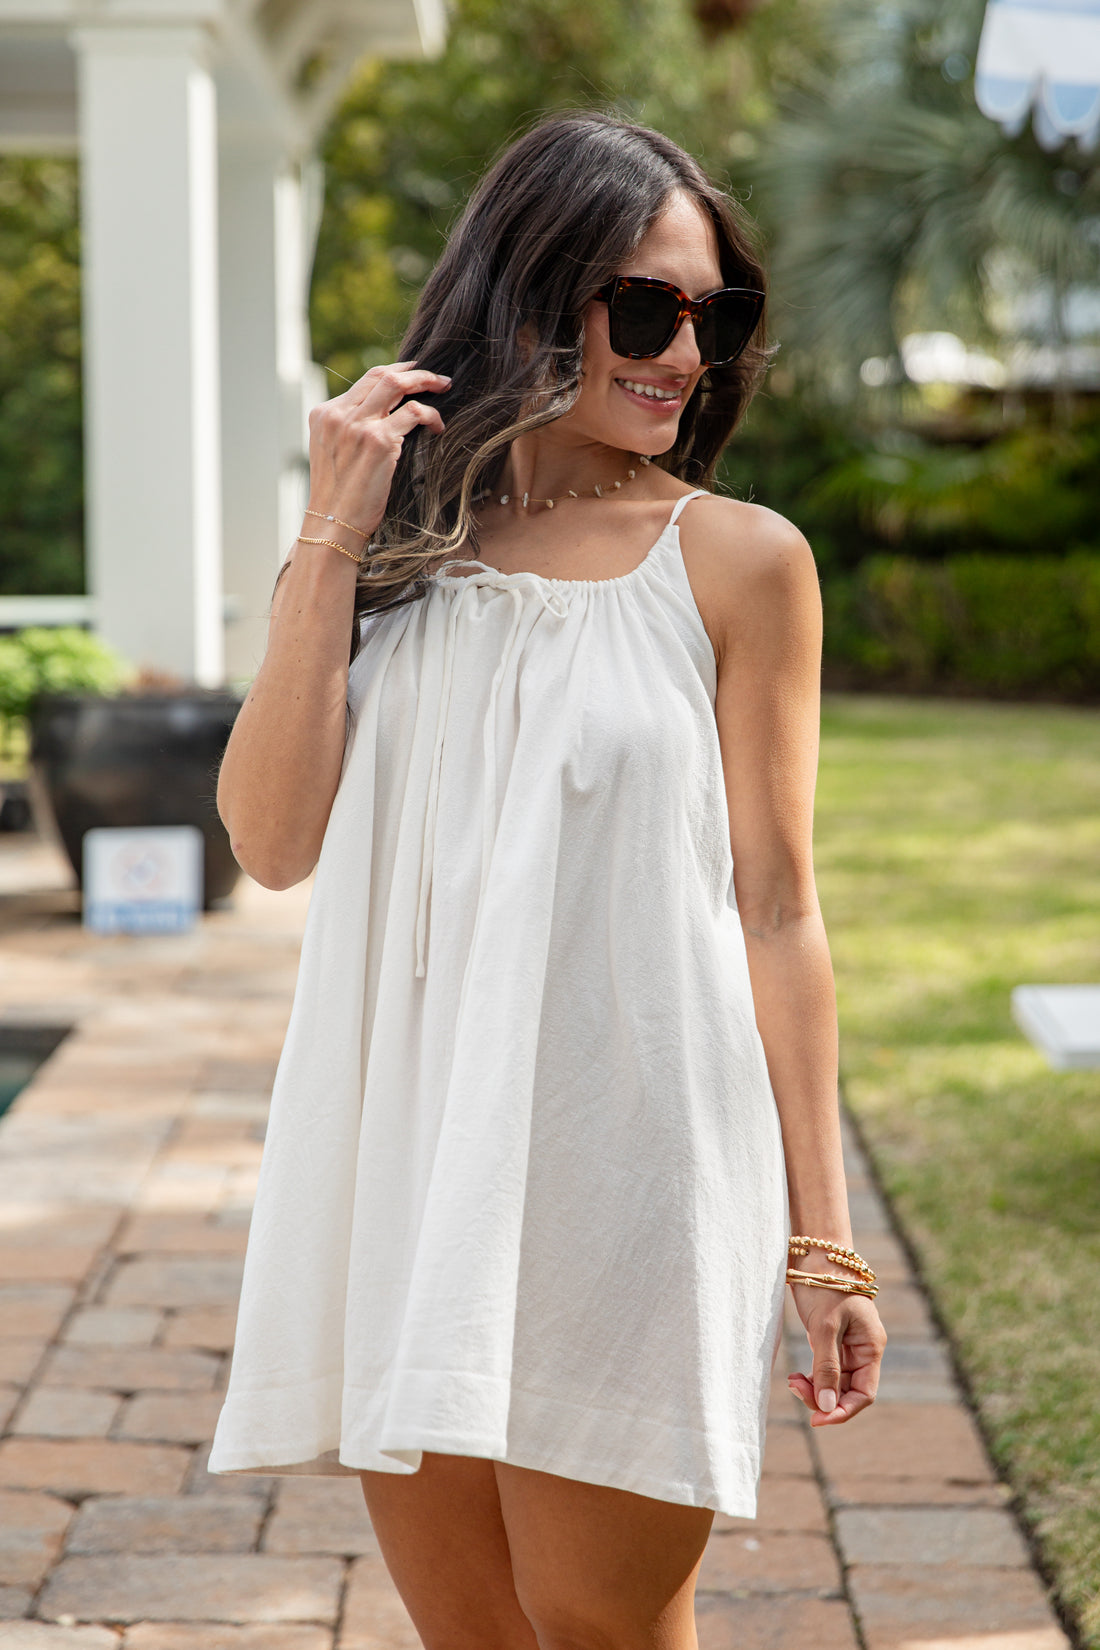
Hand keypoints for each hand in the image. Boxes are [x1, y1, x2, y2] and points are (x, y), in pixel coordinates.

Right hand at [305, 360, 450, 540]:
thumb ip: (349, 430)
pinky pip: (413, 413)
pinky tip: (438, 427)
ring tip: (444, 388)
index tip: (413, 375)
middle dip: (414, 371)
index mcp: (324, 414)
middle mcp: (338, 415)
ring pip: (397, 385)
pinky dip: (431, 415)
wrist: (333, 524)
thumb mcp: (333, 454)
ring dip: (426, 382)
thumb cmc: (339, 498)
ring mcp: (357, 425)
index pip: (364, 381)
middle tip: (437, 377)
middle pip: (381, 375)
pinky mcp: (378, 441)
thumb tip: (383, 417)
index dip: (393, 373)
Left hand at [786, 1288, 886, 1425]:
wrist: (815, 1252)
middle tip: (794, 1387)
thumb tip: (826, 1406)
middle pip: (848, 1390)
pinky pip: (825, 1369)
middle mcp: (863, 1349)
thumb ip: (826, 1367)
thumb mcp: (824, 1327)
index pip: (864, 1393)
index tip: (816, 1419)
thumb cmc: (824, 1285)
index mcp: (871, 1346)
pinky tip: (796, 1375)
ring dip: (815, 1388)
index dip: (842, 1411)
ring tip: (792, 1381)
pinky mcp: (831, 1339)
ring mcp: (847, 1344)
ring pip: (834, 1382)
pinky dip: (811, 1376)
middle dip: (823, 1397)